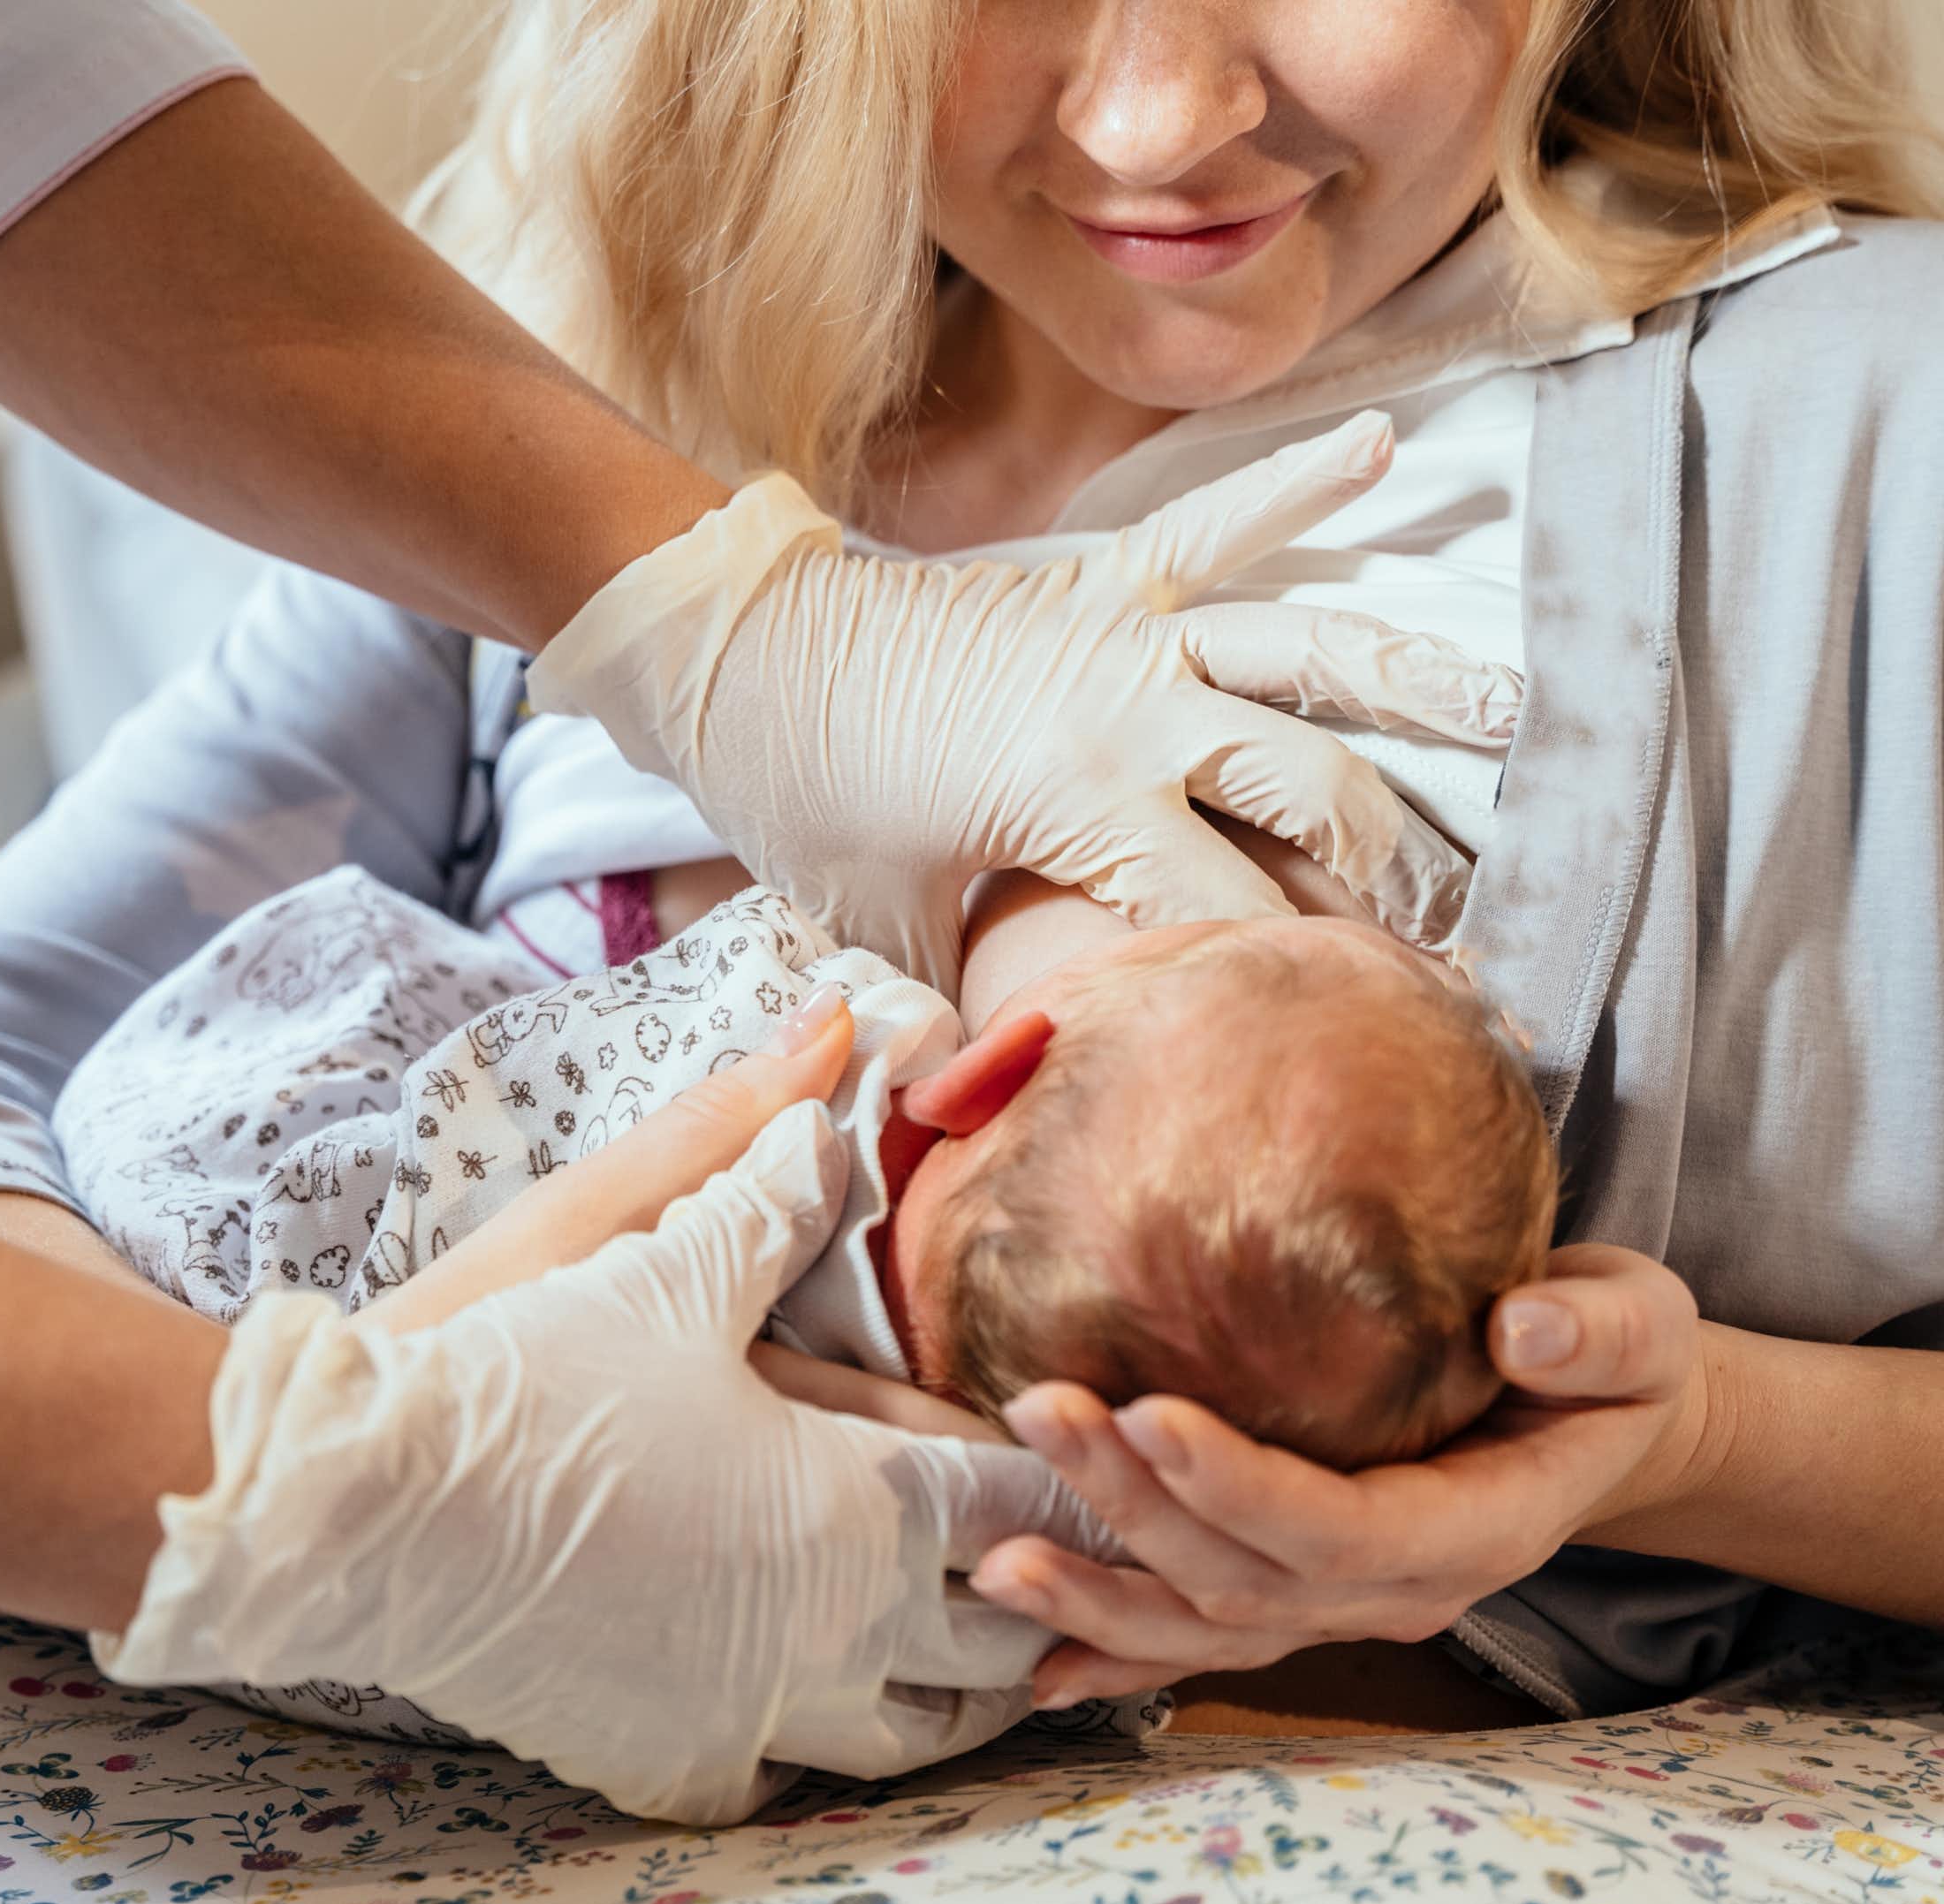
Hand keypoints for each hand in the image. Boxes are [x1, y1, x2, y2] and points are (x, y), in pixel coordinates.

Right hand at [97, 1011, 1110, 1823]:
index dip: (1075, 1473)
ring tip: (974, 1652)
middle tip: (1072, 1558)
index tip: (1109, 1457)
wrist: (361, 1507)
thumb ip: (765, 1166)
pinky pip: (785, 1778)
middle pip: (1001, 1635)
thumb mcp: (657, 1254)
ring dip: (961, 1689)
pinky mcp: (666, 1762)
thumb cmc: (526, 1367)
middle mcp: (835, 1628)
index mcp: (857, 1502)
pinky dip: (818, 1743)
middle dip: (1047, 1591)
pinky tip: (811, 1710)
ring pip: (916, 1735)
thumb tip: (836, 1041)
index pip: (1020, 1497)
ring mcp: (754, 1712)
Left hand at [528, 410, 1519, 988]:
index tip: (1374, 1034)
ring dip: (1416, 683)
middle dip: (1396, 866)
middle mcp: (1139, 709)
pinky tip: (1386, 446)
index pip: (1234, 914)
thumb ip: (966, 1010)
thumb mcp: (884, 926)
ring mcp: (1129, 629)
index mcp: (1088, 802)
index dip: (1305, 985)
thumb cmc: (803, 792)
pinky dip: (1301, 482)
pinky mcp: (1101, 577)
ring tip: (1520, 712)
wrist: (735, 649)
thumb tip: (1007, 1107)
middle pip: (1315, 791)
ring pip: (1309, 651)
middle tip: (1457, 926)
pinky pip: (1222, 523)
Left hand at [969, 1246, 1708, 1705]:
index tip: (1148, 1412)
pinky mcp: (1297, 1599)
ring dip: (1099, 1595)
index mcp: (1480, 1525)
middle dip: (1135, 1507)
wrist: (1592, 1424)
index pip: (1344, 1528)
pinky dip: (1116, 1655)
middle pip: (1247, 1578)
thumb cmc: (1605, 1362)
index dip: (1243, 1487)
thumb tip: (1528, 1334)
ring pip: (1207, 1627)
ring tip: (999, 1557)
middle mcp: (1401, 1590)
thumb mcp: (1645, 1325)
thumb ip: (1603, 1330)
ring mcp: (1342, 1609)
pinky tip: (1035, 1665)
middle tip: (1039, 1413)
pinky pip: (1200, 1645)